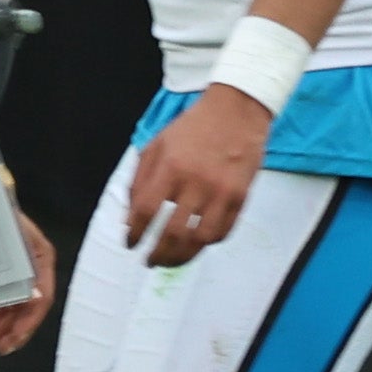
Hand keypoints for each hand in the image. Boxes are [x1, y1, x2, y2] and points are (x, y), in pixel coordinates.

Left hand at [0, 208, 58, 353]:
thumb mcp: (10, 236)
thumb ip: (24, 266)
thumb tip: (37, 298)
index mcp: (41, 257)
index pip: (42, 298)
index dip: (29, 322)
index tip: (14, 339)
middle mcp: (34, 266)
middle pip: (29, 306)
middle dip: (14, 330)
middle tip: (1, 348)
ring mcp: (20, 270)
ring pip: (15, 306)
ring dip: (3, 327)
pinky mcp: (7, 272)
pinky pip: (5, 299)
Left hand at [124, 85, 267, 267]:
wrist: (237, 110)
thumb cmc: (193, 127)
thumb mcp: (157, 145)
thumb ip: (139, 181)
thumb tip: (130, 220)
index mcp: (171, 166)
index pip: (147, 210)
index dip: (136, 233)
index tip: (131, 244)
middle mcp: (196, 181)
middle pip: (173, 232)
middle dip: (158, 254)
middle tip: (150, 261)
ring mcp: (221, 191)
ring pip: (200, 239)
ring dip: (183, 256)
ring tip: (172, 260)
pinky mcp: (241, 196)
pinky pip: (223, 231)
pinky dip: (207, 243)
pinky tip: (197, 242)